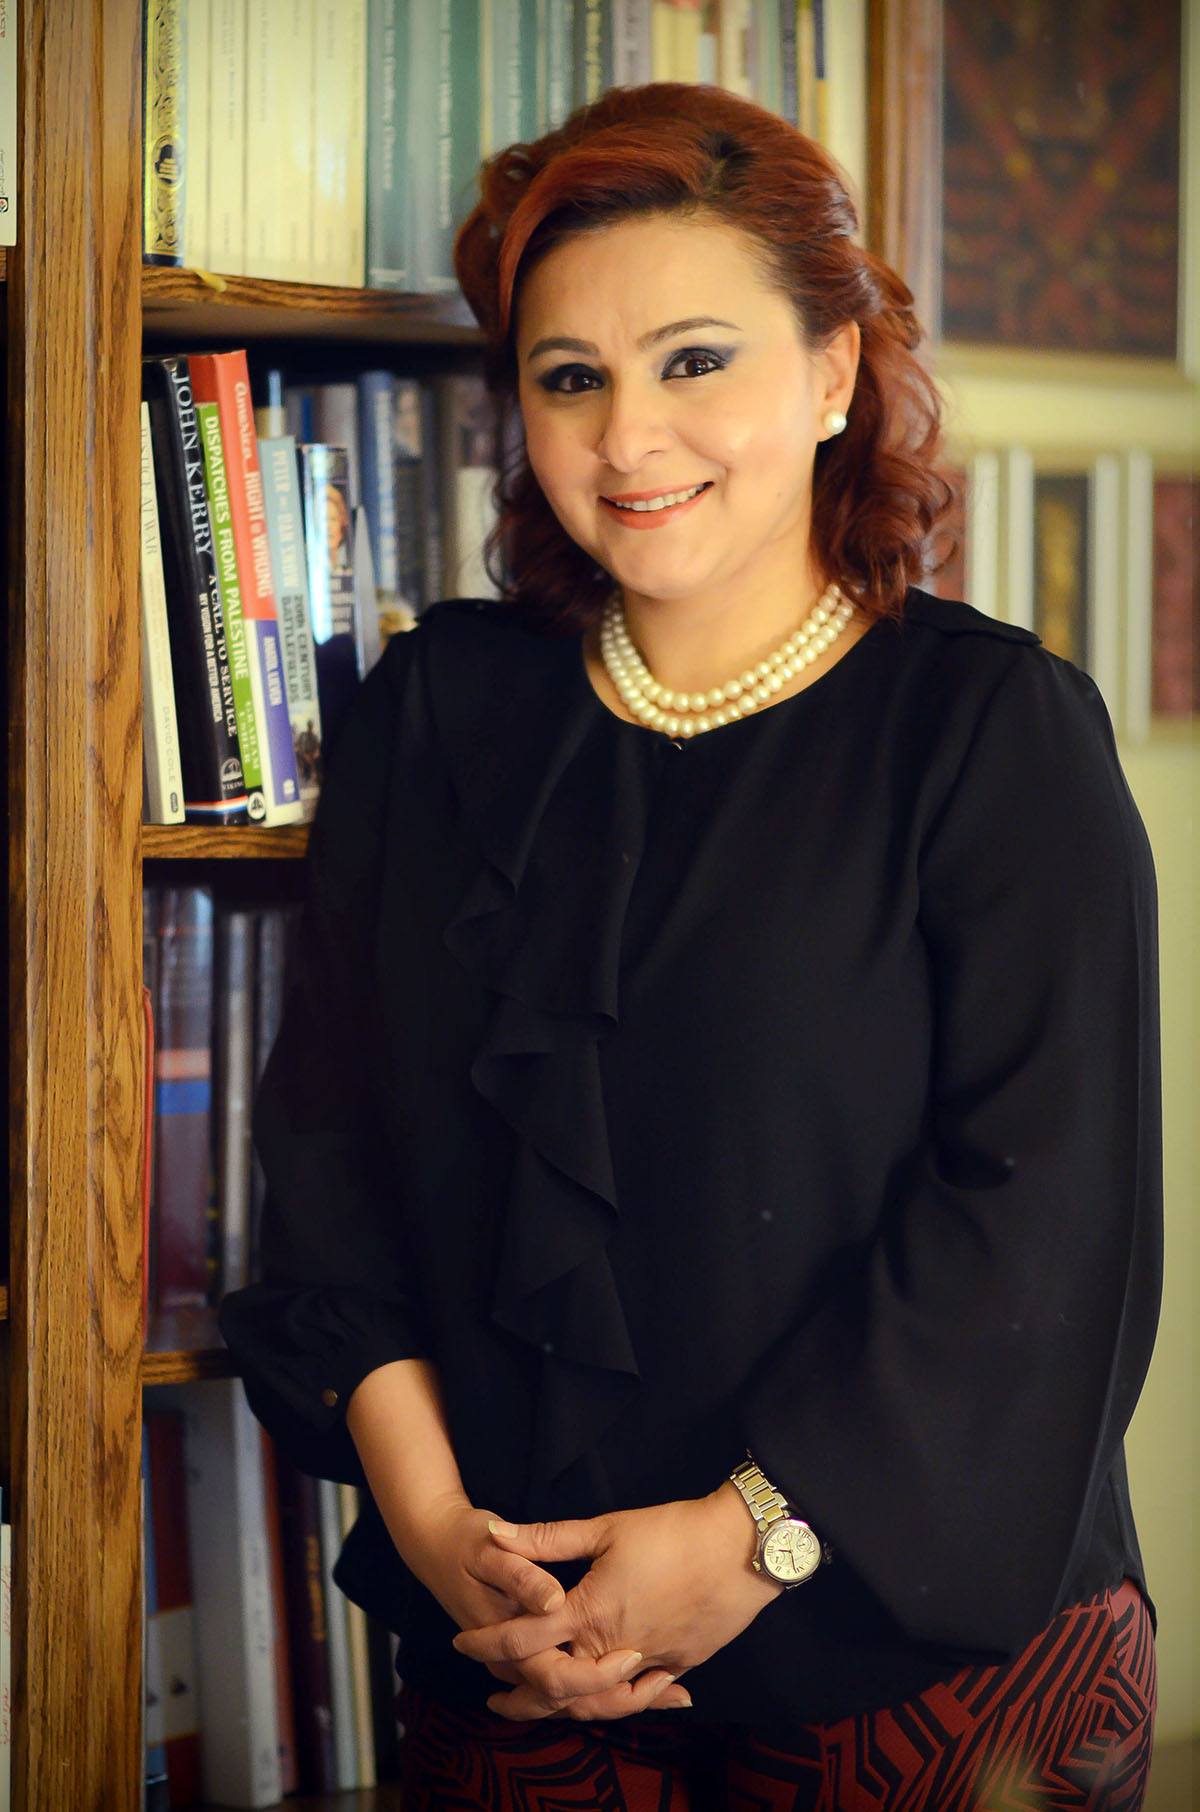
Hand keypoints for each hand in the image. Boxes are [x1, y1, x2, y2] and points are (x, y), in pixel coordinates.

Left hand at [452, 1483, 781, 1719]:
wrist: (741, 1548)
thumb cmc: (673, 1531)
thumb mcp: (606, 1528)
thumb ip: (548, 1538)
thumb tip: (496, 1531)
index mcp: (590, 1611)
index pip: (523, 1638)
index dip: (487, 1643)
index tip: (462, 1643)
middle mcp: (614, 1647)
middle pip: (553, 1686)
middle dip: (518, 1694)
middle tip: (494, 1695)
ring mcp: (649, 1662)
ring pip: (594, 1701)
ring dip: (562, 1707)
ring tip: (541, 1705)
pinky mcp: (678, 1666)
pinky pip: (638, 1698)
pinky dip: (615, 1704)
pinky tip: (606, 1700)